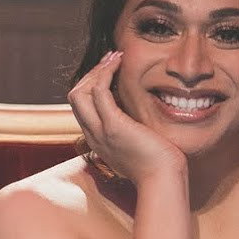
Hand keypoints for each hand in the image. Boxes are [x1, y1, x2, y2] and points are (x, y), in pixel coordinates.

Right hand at [68, 50, 185, 184]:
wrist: (163, 181)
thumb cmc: (159, 166)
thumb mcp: (139, 146)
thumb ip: (132, 132)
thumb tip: (138, 115)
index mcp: (98, 141)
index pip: (83, 107)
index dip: (92, 86)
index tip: (110, 72)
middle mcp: (93, 136)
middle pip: (75, 97)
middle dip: (91, 74)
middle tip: (111, 60)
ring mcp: (101, 131)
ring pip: (80, 92)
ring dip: (96, 70)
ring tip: (114, 57)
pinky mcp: (113, 126)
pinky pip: (99, 91)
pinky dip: (106, 72)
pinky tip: (120, 63)